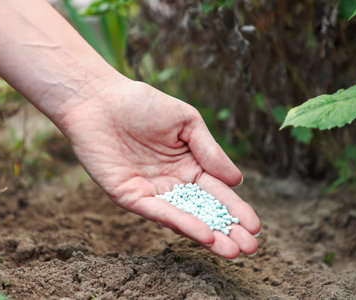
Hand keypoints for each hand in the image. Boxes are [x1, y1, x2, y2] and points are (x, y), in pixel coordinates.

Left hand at [58, 79, 260, 258]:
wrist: (101, 99)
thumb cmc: (144, 104)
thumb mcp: (187, 122)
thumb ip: (209, 151)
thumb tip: (237, 180)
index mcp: (189, 164)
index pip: (216, 192)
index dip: (235, 209)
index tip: (255, 226)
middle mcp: (172, 182)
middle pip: (203, 211)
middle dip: (227, 230)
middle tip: (250, 248)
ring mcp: (151, 191)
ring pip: (184, 217)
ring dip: (208, 235)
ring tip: (232, 250)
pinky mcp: (130, 195)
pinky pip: (159, 212)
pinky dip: (181, 223)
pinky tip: (203, 234)